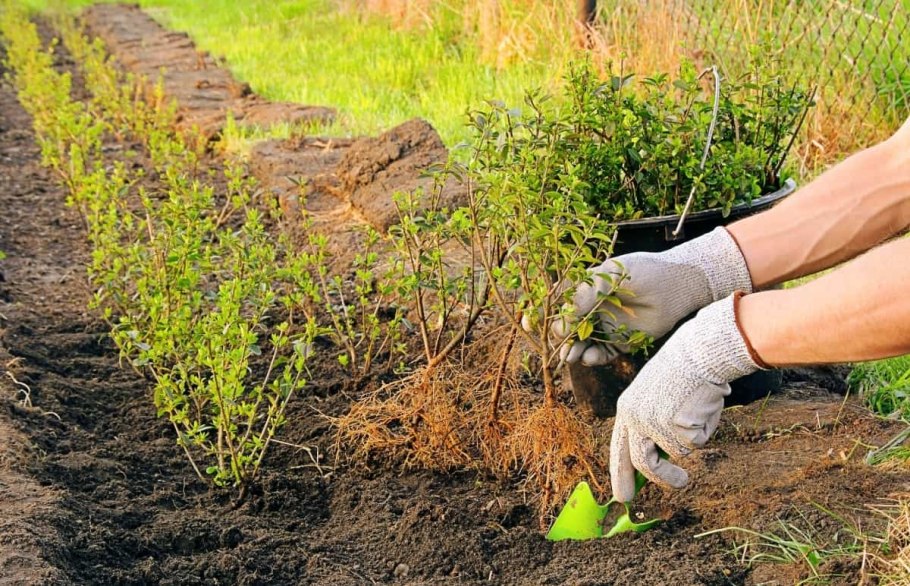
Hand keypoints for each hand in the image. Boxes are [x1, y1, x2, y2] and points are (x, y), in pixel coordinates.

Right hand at [559, 227, 753, 365]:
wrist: (678, 286)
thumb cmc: (643, 273)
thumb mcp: (608, 278)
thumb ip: (582, 299)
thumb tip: (560, 325)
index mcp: (585, 288)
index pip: (557, 304)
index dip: (543, 315)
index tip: (530, 326)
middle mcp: (593, 309)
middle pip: (566, 328)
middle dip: (558, 339)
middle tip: (556, 347)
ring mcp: (606, 326)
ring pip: (581, 343)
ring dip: (572, 351)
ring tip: (570, 357)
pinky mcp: (621, 343)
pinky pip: (601, 354)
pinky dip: (592, 358)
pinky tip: (589, 357)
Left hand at [609, 293, 763, 500]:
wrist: (697, 352)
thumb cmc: (682, 372)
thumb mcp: (655, 396)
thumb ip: (652, 425)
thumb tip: (661, 460)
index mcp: (626, 409)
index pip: (619, 448)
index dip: (621, 473)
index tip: (622, 495)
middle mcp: (635, 419)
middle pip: (642, 462)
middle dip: (660, 480)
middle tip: (679, 485)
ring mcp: (655, 424)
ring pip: (676, 454)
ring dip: (688, 447)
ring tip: (696, 423)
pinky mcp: (676, 427)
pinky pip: (695, 442)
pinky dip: (704, 430)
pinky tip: (702, 407)